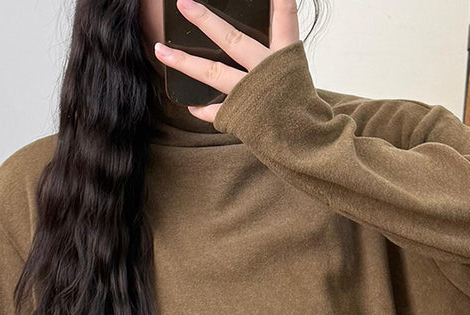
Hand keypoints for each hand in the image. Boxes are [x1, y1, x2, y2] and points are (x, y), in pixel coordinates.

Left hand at [153, 0, 299, 123]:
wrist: (307, 144)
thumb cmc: (302, 108)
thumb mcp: (295, 73)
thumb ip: (277, 53)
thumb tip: (251, 45)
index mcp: (285, 57)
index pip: (283, 17)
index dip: (278, 0)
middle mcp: (265, 71)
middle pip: (231, 39)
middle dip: (205, 20)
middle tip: (184, 3)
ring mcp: (250, 94)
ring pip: (212, 73)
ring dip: (184, 62)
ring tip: (161, 51)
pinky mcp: (241, 117)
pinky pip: (216, 111)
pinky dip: (203, 109)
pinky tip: (190, 105)